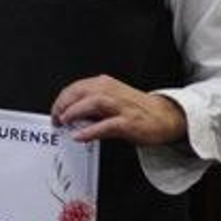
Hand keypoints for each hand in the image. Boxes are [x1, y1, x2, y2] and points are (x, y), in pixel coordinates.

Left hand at [51, 75, 187, 145]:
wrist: (166, 116)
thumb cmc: (136, 109)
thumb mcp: (110, 99)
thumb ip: (90, 104)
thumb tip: (67, 114)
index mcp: (105, 84)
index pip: (75, 87)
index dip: (61, 100)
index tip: (55, 111)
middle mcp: (111, 91)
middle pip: (80, 92)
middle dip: (63, 104)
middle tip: (56, 118)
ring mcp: (121, 106)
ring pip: (92, 102)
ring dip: (75, 112)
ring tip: (64, 122)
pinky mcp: (129, 122)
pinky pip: (106, 125)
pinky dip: (90, 130)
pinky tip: (80, 136)